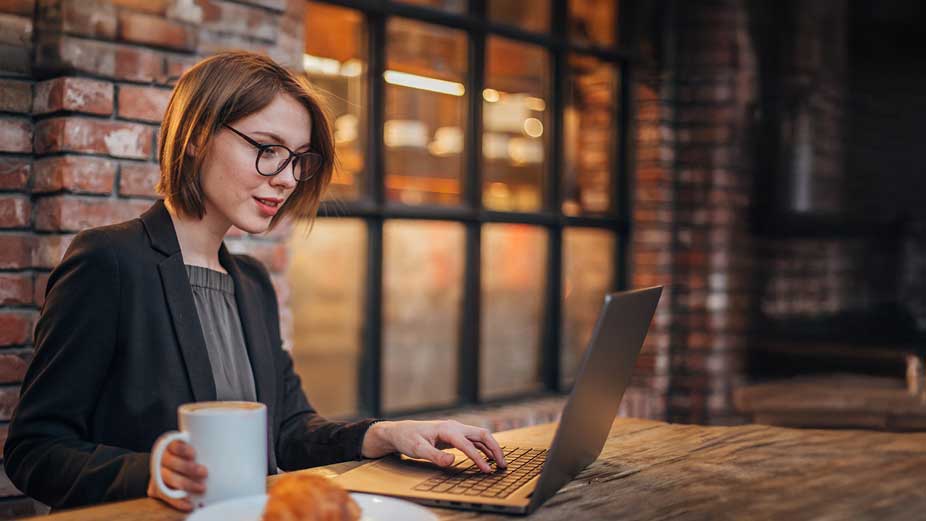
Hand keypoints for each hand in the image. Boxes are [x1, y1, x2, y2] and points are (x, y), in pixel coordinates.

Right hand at [147, 439, 207, 510]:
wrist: (170, 472)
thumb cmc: (189, 459)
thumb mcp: (195, 449)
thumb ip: (202, 447)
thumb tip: (224, 444)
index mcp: (169, 445)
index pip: (173, 445)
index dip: (182, 449)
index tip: (194, 454)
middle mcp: (160, 459)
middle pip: (171, 462)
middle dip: (188, 468)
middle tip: (205, 472)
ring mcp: (156, 474)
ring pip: (168, 478)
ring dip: (186, 484)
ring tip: (202, 488)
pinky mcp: (156, 489)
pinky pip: (166, 496)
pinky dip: (178, 501)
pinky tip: (190, 504)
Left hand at [362, 420, 506, 472]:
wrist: (401, 431)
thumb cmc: (408, 439)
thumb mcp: (418, 449)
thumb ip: (435, 456)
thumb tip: (453, 462)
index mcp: (447, 429)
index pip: (468, 445)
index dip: (479, 458)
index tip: (487, 471)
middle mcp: (455, 426)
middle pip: (482, 434)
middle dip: (495, 449)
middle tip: (503, 465)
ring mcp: (456, 429)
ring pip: (480, 436)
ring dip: (492, 448)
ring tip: (500, 463)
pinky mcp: (455, 434)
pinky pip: (474, 440)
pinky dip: (484, 448)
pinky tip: (488, 457)